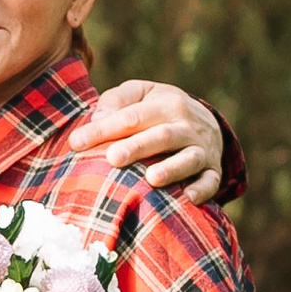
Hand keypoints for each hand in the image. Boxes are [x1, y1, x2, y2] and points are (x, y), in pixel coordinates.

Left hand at [80, 79, 226, 204]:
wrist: (208, 121)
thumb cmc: (159, 109)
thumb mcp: (140, 94)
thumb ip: (117, 101)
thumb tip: (98, 119)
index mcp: (165, 104)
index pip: (131, 117)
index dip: (103, 130)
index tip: (76, 143)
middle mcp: (186, 125)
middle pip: (160, 136)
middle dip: (136, 147)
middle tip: (112, 158)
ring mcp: (202, 148)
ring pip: (188, 158)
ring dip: (172, 168)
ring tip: (151, 178)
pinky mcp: (214, 170)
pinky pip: (211, 180)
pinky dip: (203, 189)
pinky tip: (189, 198)